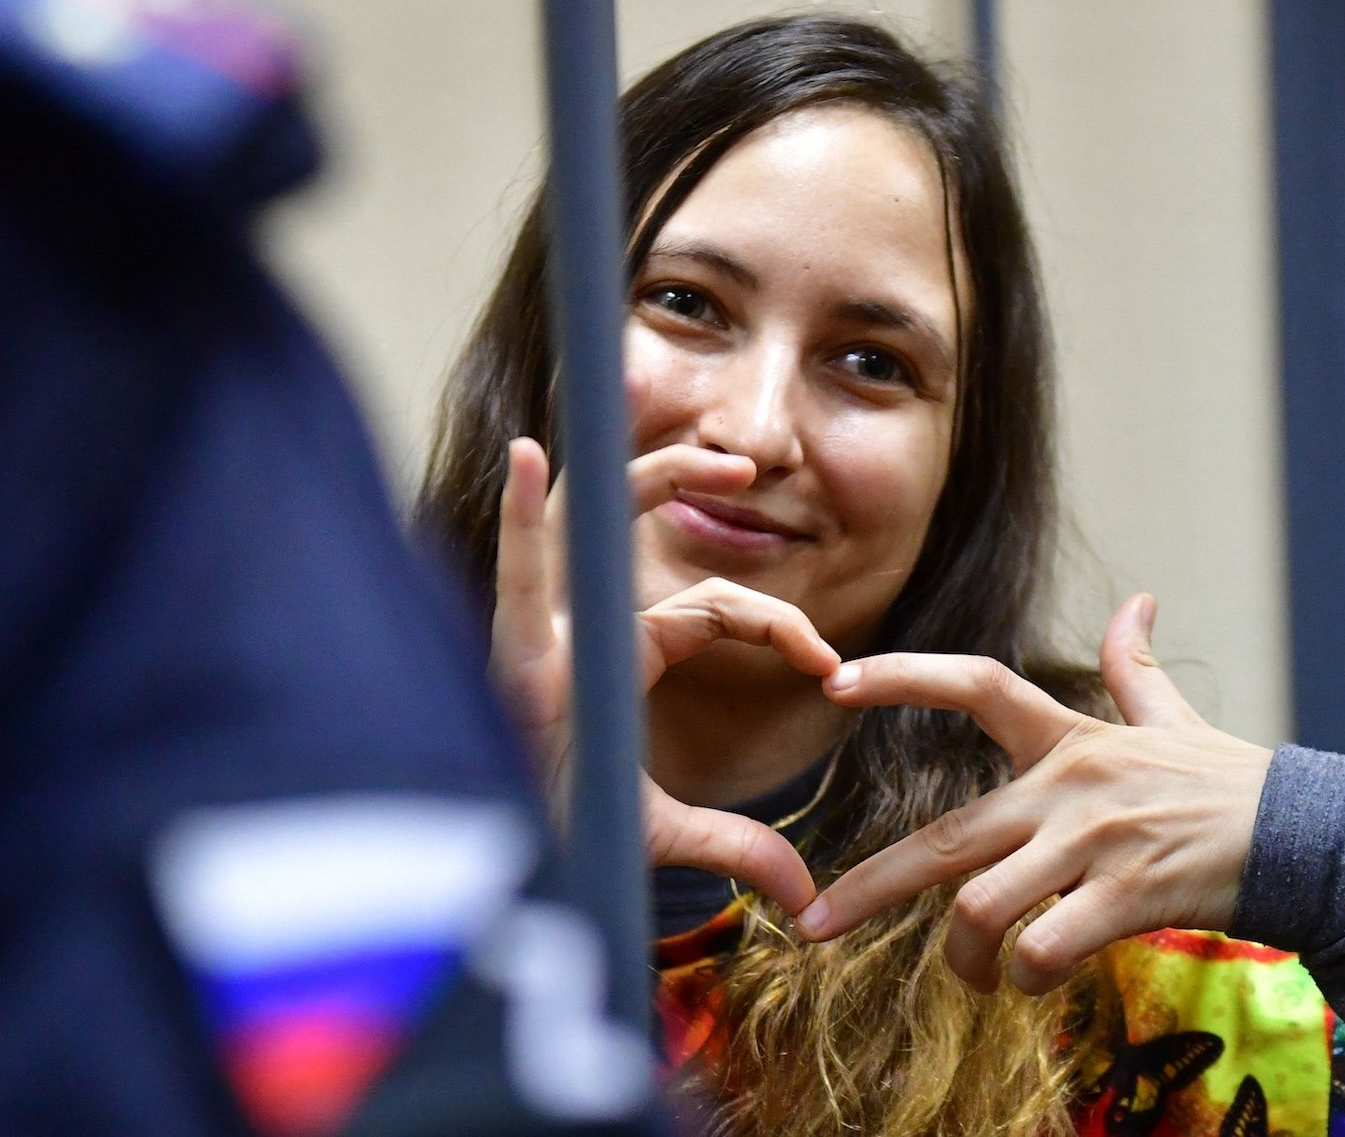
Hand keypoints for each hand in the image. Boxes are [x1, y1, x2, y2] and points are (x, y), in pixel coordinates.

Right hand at [490, 437, 836, 914]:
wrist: (515, 880)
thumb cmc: (570, 837)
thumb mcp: (670, 832)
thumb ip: (740, 847)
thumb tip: (807, 898)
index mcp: (625, 651)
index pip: (715, 607)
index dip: (778, 626)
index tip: (832, 668)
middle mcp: (582, 623)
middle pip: (637, 525)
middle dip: (687, 476)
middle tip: (754, 465)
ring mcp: (544, 631)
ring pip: (586, 522)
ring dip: (636, 473)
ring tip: (689, 445)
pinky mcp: (513, 657)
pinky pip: (517, 573)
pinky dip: (521, 517)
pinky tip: (527, 459)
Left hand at [794, 594, 1271, 994]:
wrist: (1314, 839)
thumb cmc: (1232, 785)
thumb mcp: (1176, 721)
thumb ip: (1137, 668)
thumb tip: (1137, 601)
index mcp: (1071, 740)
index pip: (975, 684)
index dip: (902, 678)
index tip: (834, 683)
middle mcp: (1071, 787)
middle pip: (946, 839)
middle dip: (870, 885)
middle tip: (814, 923)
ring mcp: (1097, 843)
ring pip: (983, 907)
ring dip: (967, 958)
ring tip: (980, 978)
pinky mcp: (1128, 896)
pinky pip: (1042, 947)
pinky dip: (1025, 977)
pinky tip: (1033, 984)